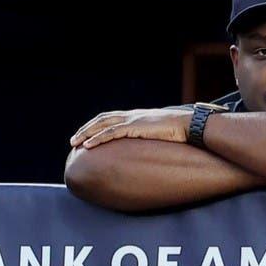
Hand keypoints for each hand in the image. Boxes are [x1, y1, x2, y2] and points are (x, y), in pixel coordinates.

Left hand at [70, 109, 189, 149]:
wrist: (192, 126)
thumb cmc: (181, 132)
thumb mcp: (160, 133)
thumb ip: (149, 137)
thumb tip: (144, 150)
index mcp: (137, 116)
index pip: (110, 118)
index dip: (95, 125)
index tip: (85, 134)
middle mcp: (132, 115)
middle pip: (102, 119)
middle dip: (86, 129)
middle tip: (73, 140)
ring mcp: (133, 120)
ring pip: (102, 125)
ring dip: (87, 134)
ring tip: (75, 144)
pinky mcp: (136, 127)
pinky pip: (112, 133)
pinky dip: (97, 139)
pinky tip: (88, 146)